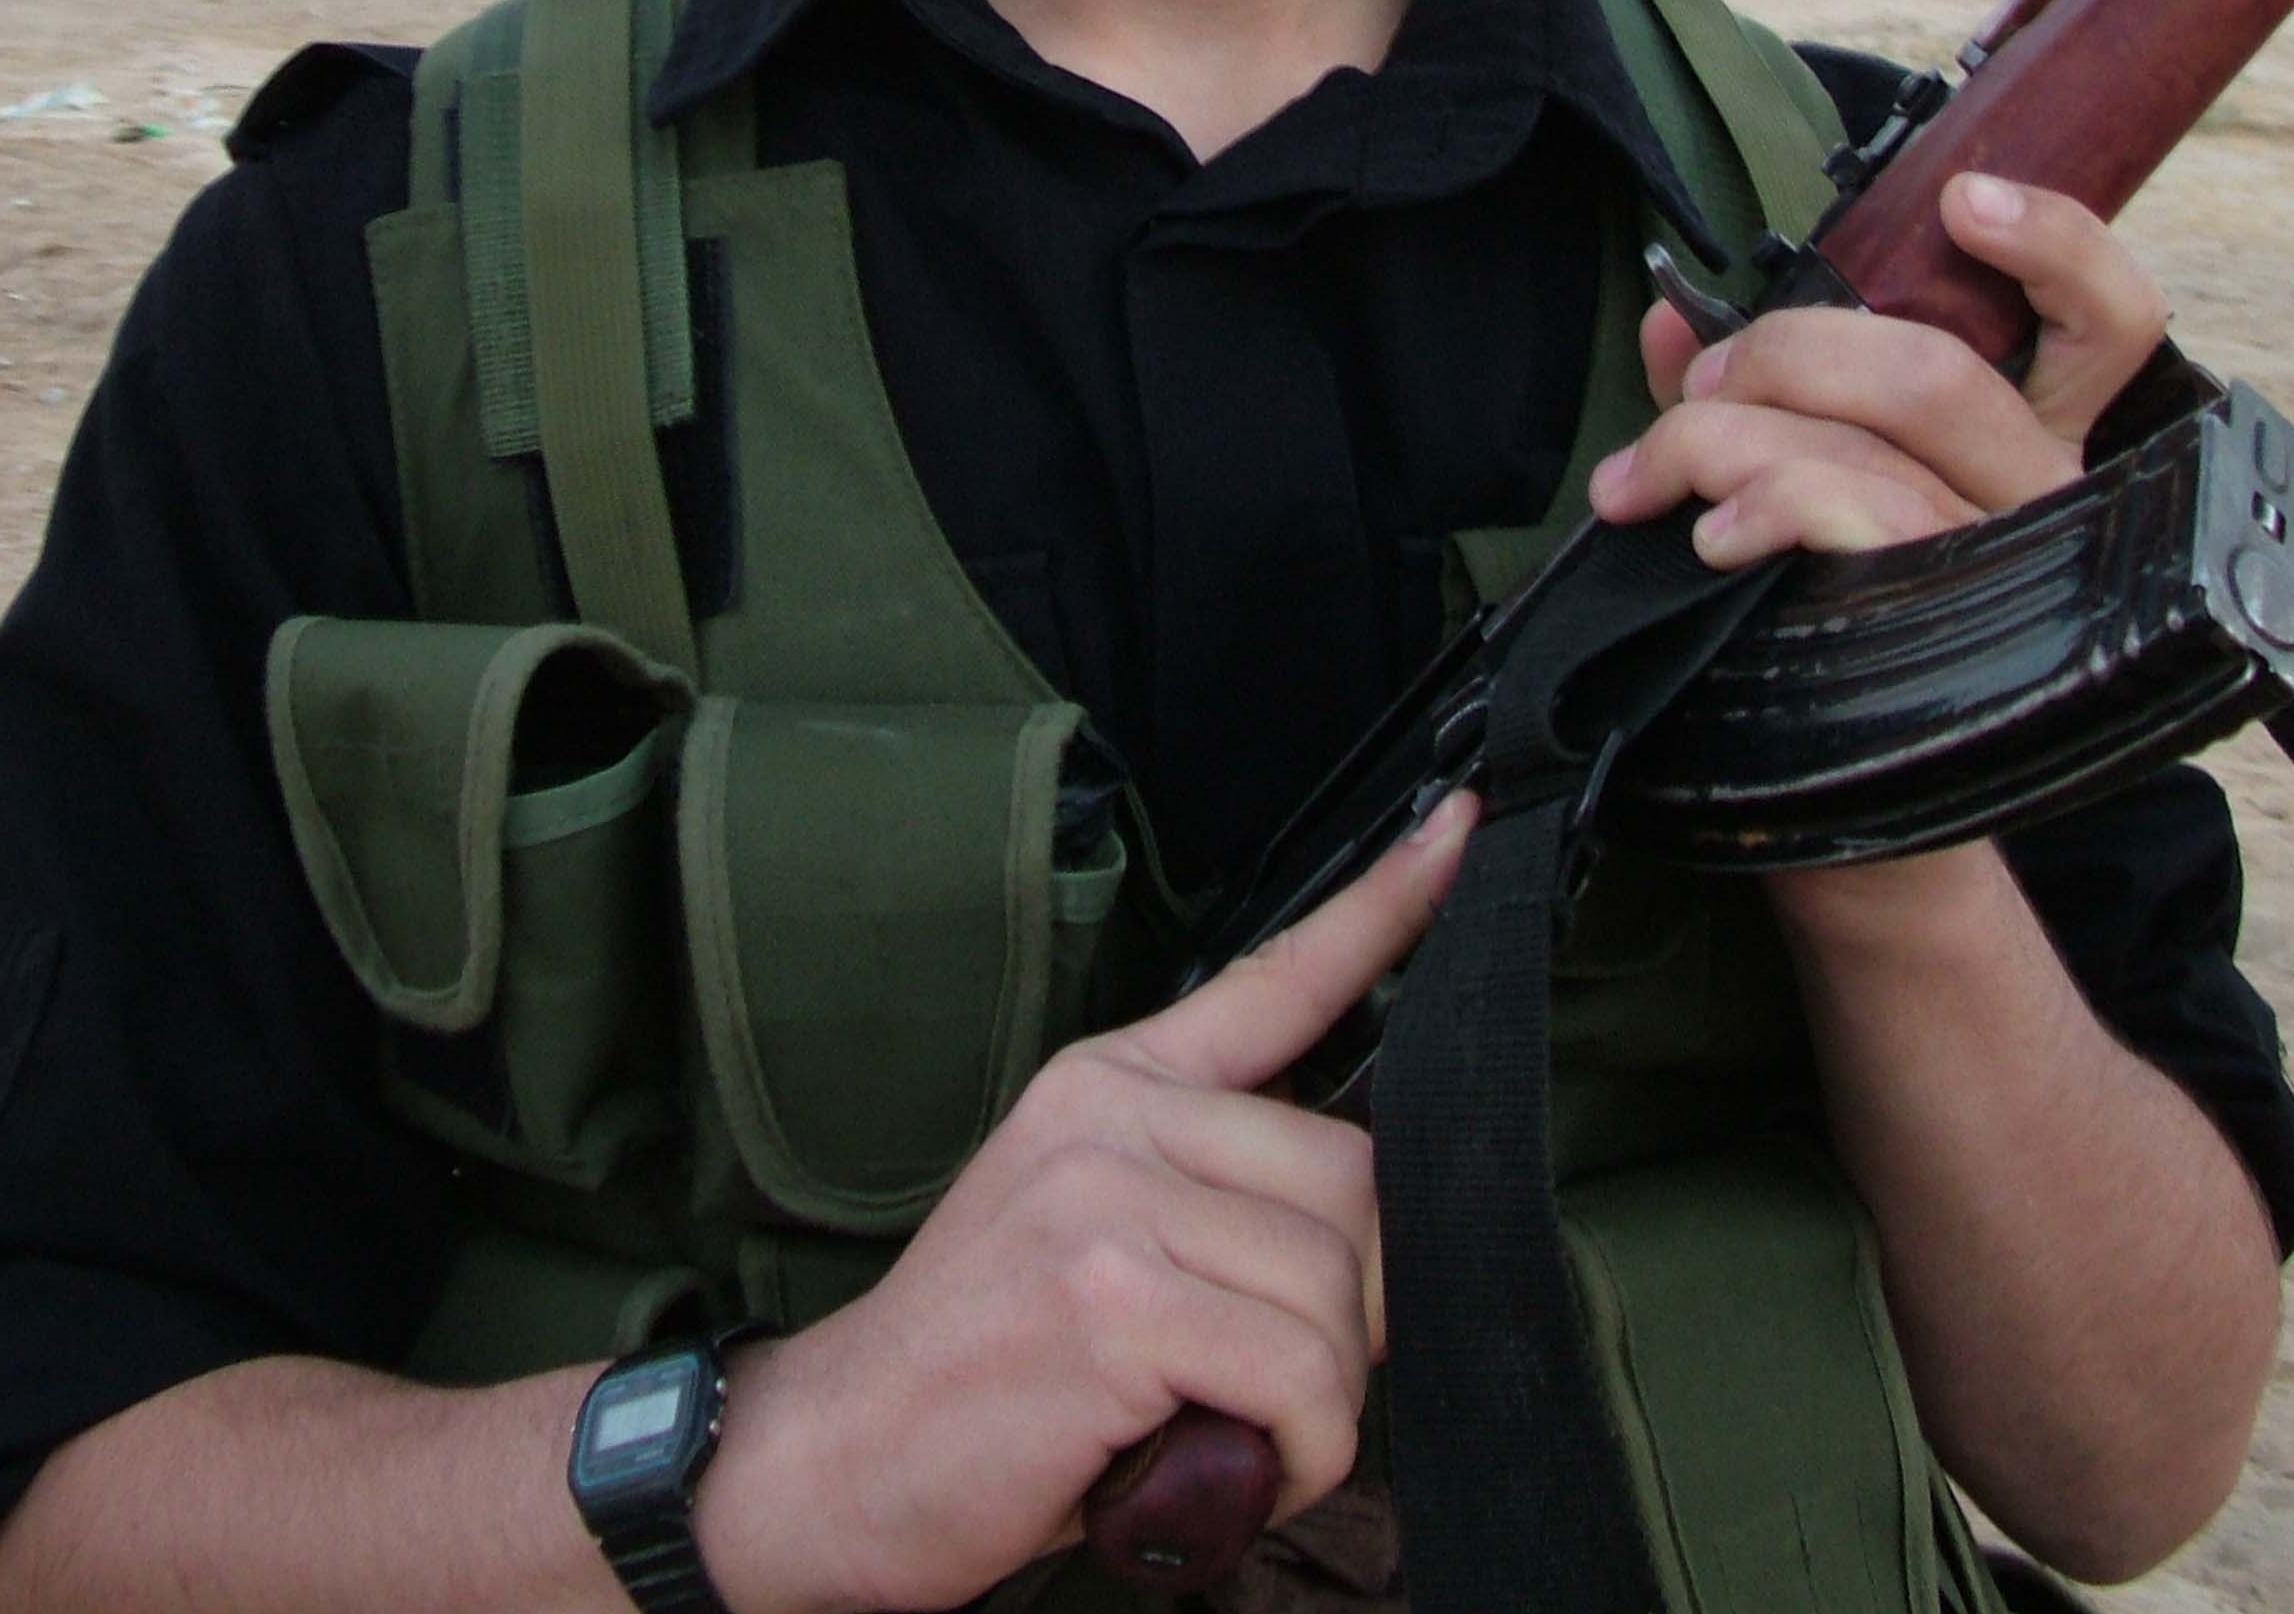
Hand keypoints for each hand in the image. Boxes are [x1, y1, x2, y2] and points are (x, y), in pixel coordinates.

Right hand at [708, 793, 1478, 1613]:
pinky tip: (1222, 1466)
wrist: (834, 1459)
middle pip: (1355, 1182)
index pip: (1275, 979)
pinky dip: (1295, 1451)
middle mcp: (1114, 1119)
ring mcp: (1108, 1204)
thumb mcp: (1080, 1231)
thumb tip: (1351, 1229)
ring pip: (1336, 1295)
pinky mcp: (1113, 1305)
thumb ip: (1201, 1188)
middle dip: (1351, 1310)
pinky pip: (1300, 1379)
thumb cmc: (980, 1370)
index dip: (1384, 905)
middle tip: (1265, 1380)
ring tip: (1225, 1432)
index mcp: (1112, 1083)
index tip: (1459, 827)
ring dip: (1318, 1402)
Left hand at [1584, 175, 2165, 948]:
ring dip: (1729, 439)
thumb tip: (1671, 316)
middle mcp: (2045, 502)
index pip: (2111, 319)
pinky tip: (1710, 536)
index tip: (1963, 198)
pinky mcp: (1951, 636)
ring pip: (1880, 445)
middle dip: (1785, 351)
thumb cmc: (1834, 648)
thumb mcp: (1803, 498)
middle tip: (1697, 386)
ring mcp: (2008, 573)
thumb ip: (1752, 399)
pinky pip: (1863, 524)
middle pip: (1941, 368)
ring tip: (1652, 483)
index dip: (2057, 241)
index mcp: (2028, 445)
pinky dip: (1769, 503)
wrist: (1864, 844)